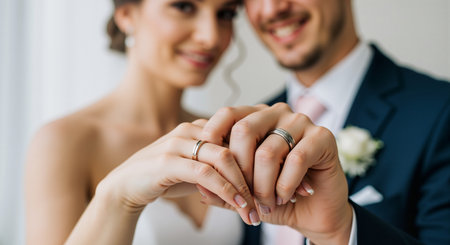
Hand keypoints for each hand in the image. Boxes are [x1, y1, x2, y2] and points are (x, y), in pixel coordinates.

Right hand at [96, 119, 258, 225]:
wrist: (126, 186)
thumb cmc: (164, 178)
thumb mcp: (196, 171)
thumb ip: (219, 170)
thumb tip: (252, 182)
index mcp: (200, 128)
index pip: (239, 136)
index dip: (258, 159)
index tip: (271, 183)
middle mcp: (191, 130)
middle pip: (236, 145)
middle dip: (255, 175)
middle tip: (267, 201)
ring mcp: (178, 143)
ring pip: (224, 158)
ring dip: (243, 186)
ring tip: (254, 209)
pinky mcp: (168, 160)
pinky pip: (205, 173)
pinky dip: (226, 190)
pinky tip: (237, 204)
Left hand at [200, 103, 352, 243]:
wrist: (314, 211)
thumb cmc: (276, 195)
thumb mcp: (244, 191)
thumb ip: (222, 185)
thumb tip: (198, 185)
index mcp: (256, 117)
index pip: (228, 115)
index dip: (213, 136)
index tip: (206, 166)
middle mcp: (277, 113)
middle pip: (244, 131)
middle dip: (239, 171)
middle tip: (243, 197)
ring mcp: (301, 122)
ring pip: (268, 151)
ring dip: (263, 187)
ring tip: (265, 204)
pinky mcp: (323, 137)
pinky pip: (296, 159)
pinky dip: (285, 185)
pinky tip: (283, 198)